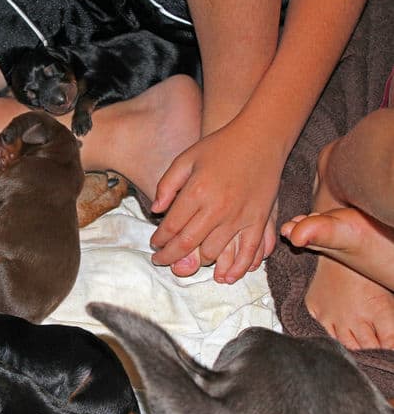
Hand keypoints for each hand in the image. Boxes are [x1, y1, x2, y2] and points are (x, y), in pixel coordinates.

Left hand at [150, 124, 281, 282]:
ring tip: (185, 265)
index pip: (171, 227)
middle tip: (160, 260)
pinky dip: (237, 268)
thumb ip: (167, 185)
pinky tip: (225, 276)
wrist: (260, 137)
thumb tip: (156, 210)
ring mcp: (240, 216)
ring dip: (197, 263)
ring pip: (213, 252)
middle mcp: (217, 208)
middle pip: (188, 244)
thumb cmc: (219, 146)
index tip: (154, 244)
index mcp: (196, 192)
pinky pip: (248, 251)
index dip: (159, 240)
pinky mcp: (259, 220)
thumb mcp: (185, 158)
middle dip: (169, 256)